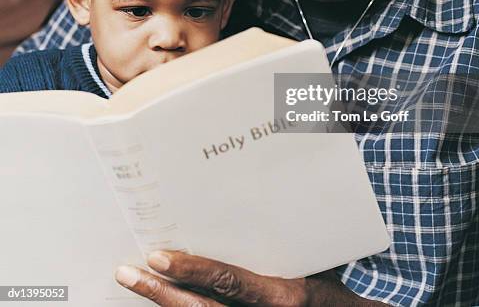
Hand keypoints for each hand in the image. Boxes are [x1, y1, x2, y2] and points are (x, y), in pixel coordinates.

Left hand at [115, 251, 381, 305]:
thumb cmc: (331, 286)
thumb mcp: (316, 258)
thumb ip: (283, 238)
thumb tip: (253, 201)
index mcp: (280, 294)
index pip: (229, 282)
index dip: (193, 270)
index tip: (158, 257)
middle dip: (158, 293)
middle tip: (127, 272)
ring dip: (161, 301)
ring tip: (133, 279)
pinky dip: (180, 305)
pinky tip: (161, 294)